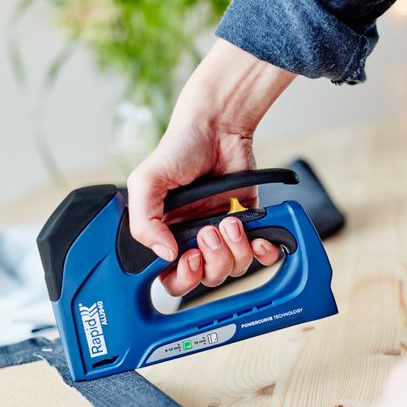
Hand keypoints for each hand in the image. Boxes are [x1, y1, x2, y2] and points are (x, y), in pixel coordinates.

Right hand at [127, 39, 295, 295]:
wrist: (218, 127)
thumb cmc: (179, 150)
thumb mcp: (146, 181)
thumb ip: (143, 222)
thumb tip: (165, 254)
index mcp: (165, 236)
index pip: (171, 279)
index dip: (182, 278)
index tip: (188, 258)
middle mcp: (193, 240)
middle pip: (206, 279)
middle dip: (211, 263)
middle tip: (208, 233)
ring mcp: (223, 235)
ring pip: (233, 268)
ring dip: (234, 248)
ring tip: (229, 220)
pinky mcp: (249, 225)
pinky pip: (260, 256)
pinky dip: (263, 252)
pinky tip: (258, 237)